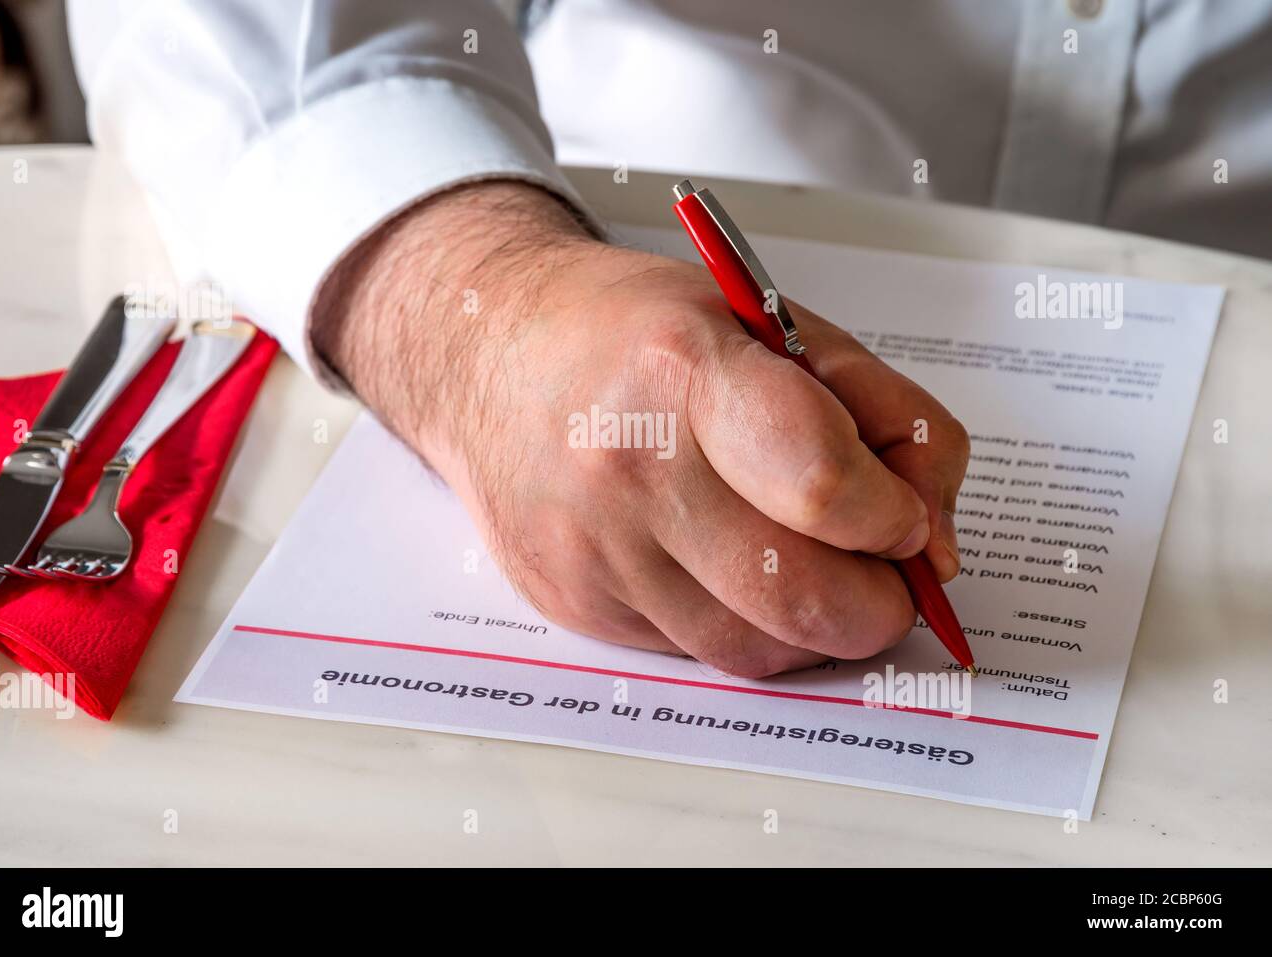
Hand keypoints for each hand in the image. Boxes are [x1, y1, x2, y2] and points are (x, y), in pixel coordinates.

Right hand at [312, 182, 968, 677]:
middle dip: (878, 606)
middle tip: (884, 575)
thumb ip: (884, 418)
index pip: (824, 486)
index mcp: (690, 373)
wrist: (492, 354)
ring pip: (756, 648)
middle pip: (801, 596)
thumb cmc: (635, 331)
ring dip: (812, 626)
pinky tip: (725, 566)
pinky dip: (741, 626)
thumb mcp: (775, 324)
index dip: (895, 518)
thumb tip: (933, 539)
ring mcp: (596, 548)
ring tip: (803, 561)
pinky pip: (697, 653)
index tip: (903, 517)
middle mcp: (631, 468)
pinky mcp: (575, 603)